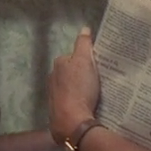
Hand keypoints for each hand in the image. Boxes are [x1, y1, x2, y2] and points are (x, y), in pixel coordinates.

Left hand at [48, 27, 99, 142]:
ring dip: (79, 89)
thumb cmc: (80, 89)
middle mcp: (52, 77)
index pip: (74, 57)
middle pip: (71, 72)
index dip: (87, 60)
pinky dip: (77, 101)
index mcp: (58, 64)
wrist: (72, 122)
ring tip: (95, 95)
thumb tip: (84, 28)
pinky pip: (70, 101)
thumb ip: (83, 45)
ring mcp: (52, 94)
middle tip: (99, 81)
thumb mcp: (85, 62)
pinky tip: (86, 106)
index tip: (99, 67)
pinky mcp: (56, 110)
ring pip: (69, 87)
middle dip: (82, 75)